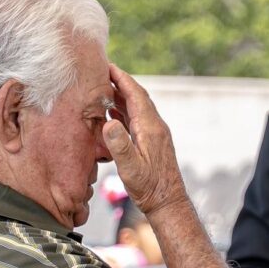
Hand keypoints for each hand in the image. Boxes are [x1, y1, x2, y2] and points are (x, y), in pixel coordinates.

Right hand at [101, 64, 187, 217]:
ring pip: (136, 107)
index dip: (122, 78)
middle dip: (120, 82)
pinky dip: (123, 111)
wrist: (167, 201)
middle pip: (136, 96)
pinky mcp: (151, 141)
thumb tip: (109, 122)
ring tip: (102, 88)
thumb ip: (120, 145)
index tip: (107, 65)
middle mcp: (154, 126)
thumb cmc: (149, 188)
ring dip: (120, 96)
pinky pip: (136, 119)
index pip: (135, 95)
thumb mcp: (131, 168)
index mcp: (149, 127)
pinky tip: (112, 114)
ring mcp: (154, 133)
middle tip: (101, 72)